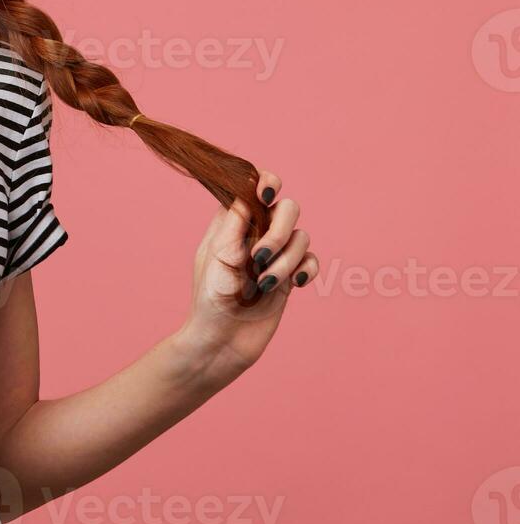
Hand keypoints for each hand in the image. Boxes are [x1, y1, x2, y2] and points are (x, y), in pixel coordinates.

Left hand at [177, 170, 318, 383]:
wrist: (222, 340)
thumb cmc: (211, 297)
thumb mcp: (218, 254)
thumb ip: (236, 220)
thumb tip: (249, 187)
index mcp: (232, 222)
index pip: (255, 187)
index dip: (267, 183)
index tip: (266, 196)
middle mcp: (256, 234)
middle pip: (288, 209)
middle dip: (279, 231)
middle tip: (258, 257)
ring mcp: (275, 255)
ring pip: (302, 237)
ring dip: (286, 260)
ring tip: (263, 284)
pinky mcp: (290, 276)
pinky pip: (312, 260)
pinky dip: (307, 269)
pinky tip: (294, 284)